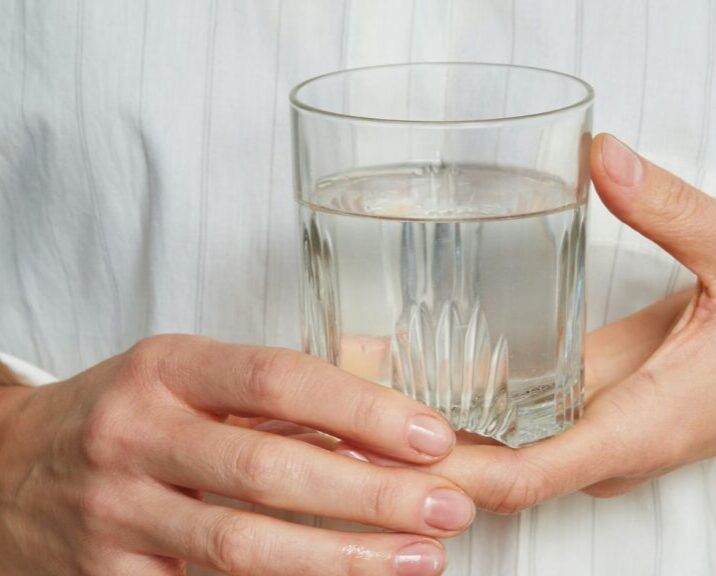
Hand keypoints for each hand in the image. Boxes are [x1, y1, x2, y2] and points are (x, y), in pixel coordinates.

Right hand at [0, 336, 473, 574]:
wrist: (11, 467)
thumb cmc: (124, 413)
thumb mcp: (184, 377)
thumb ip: (268, 398)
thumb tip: (380, 426)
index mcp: (167, 368)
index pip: (278, 379)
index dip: (361, 411)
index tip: (429, 436)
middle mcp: (138, 435)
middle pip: (269, 470)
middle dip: (370, 496)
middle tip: (446, 507)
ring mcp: (118, 512)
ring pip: (244, 546)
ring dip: (342, 558)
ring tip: (420, 559)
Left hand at [377, 133, 715, 512]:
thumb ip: (672, 210)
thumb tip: (600, 157)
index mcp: (641, 425)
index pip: (531, 475)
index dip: (452, 470)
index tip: (383, 445)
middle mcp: (607, 443)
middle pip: (492, 472)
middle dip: (415, 454)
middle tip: (335, 412)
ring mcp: (595, 434)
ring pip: (496, 454)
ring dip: (426, 435)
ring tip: (351, 392)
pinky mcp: (592, 413)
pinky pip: (513, 427)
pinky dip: (459, 413)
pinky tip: (412, 378)